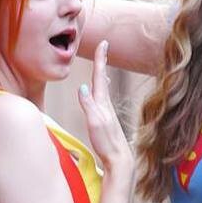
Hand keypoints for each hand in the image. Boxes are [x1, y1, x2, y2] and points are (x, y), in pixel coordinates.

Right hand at [77, 41, 133, 176]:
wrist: (120, 160)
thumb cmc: (106, 143)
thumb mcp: (94, 123)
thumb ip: (88, 105)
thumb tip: (82, 86)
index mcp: (102, 103)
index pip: (99, 76)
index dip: (101, 59)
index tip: (104, 43)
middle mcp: (106, 105)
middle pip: (102, 78)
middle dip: (101, 62)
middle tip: (103, 48)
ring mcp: (107, 113)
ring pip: (103, 89)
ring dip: (101, 75)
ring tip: (102, 66)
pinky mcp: (106, 121)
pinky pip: (102, 99)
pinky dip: (101, 91)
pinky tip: (102, 94)